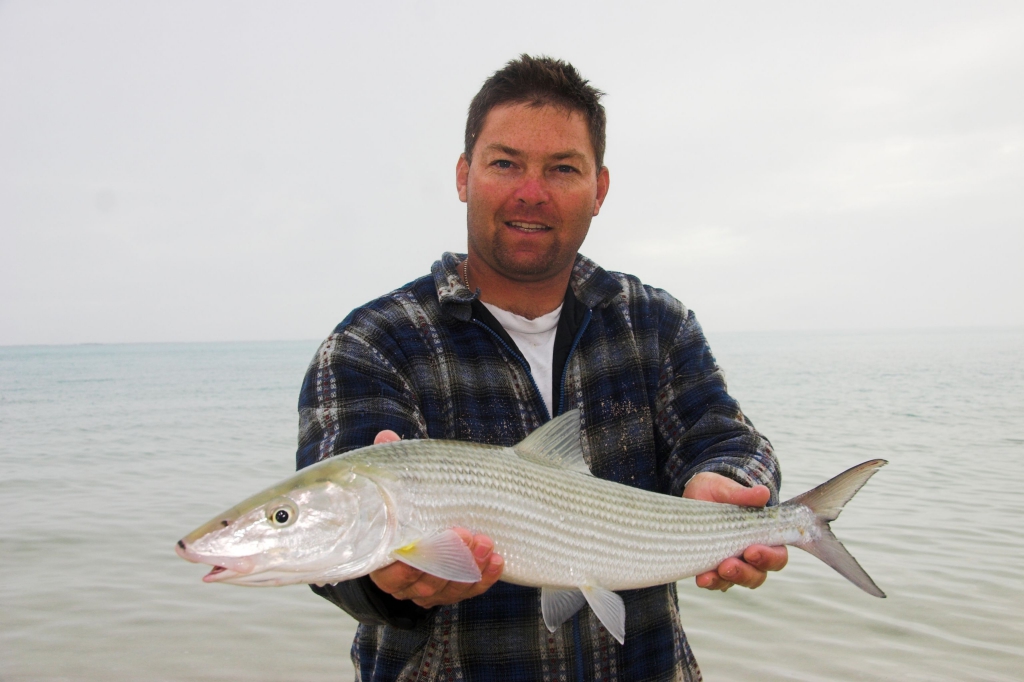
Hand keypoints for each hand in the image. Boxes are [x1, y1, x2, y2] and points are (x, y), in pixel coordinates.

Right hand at [369, 429, 503, 607]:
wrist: (427, 521)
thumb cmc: (408, 504)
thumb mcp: (400, 484)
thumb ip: (393, 465)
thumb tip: (386, 438)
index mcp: (383, 561)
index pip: (390, 574)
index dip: (411, 562)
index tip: (431, 537)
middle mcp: (406, 583)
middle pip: (425, 584)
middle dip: (449, 561)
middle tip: (467, 533)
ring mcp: (432, 590)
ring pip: (450, 589)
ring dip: (470, 567)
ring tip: (486, 541)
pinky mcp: (456, 590)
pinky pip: (471, 590)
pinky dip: (485, 577)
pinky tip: (497, 559)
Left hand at [683, 472, 787, 591]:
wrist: (691, 496)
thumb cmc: (716, 492)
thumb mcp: (725, 488)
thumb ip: (743, 494)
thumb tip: (763, 493)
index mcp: (762, 536)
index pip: (777, 555)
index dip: (769, 557)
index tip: (751, 550)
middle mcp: (750, 555)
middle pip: (758, 575)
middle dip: (744, 573)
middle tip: (728, 565)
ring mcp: (732, 564)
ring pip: (736, 582)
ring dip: (725, 580)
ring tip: (711, 575)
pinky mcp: (712, 568)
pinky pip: (715, 582)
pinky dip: (710, 582)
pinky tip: (702, 578)